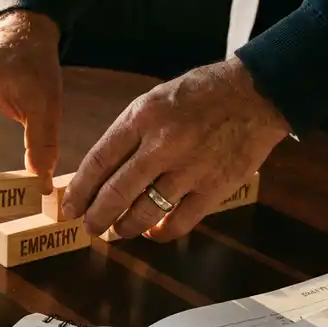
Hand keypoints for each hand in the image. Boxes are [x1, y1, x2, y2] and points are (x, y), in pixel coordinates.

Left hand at [61, 56, 290, 240]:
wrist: (257, 93)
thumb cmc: (202, 95)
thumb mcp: (156, 100)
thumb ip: (130, 133)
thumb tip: (103, 172)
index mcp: (143, 117)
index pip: (99, 160)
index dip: (80, 189)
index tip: (70, 207)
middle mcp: (163, 144)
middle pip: (116, 192)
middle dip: (96, 217)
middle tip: (89, 228)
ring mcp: (190, 169)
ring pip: (144, 212)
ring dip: (125, 227)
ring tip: (118, 230)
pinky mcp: (214, 188)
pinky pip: (179, 223)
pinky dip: (160, 233)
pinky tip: (153, 231)